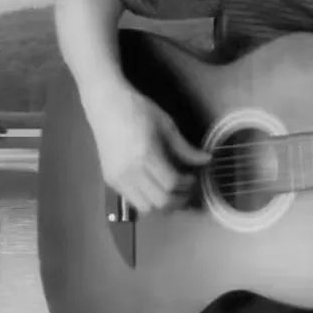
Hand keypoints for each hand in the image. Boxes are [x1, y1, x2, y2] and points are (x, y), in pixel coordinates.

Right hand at [80, 81, 210, 215]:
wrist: (106, 104)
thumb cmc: (138, 110)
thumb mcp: (167, 126)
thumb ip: (185, 148)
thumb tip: (206, 160)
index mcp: (145, 155)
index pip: (171, 184)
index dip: (187, 185)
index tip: (194, 177)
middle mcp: (129, 172)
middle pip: (159, 202)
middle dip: (179, 200)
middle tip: (188, 189)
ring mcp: (117, 178)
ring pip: (145, 208)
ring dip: (163, 205)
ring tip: (174, 191)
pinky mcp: (110, 180)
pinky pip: (133, 201)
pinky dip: (148, 200)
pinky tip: (156, 187)